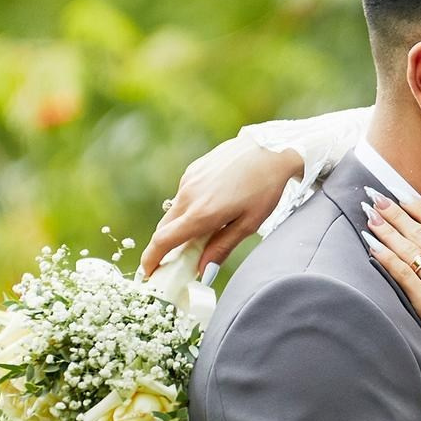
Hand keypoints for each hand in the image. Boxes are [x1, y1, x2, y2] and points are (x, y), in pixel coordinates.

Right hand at [140, 136, 303, 279]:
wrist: (271, 148)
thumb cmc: (265, 188)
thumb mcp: (248, 224)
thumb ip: (222, 248)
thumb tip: (203, 272)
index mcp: (201, 214)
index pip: (163, 241)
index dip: (151, 259)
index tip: (149, 273)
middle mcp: (189, 196)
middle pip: (164, 228)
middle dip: (164, 247)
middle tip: (178, 260)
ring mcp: (188, 180)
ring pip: (174, 212)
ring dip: (180, 226)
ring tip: (204, 232)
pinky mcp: (192, 171)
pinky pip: (183, 196)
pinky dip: (189, 208)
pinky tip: (212, 206)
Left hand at [360, 192, 420, 364]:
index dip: (418, 209)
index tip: (401, 198)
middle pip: (419, 232)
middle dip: (395, 214)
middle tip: (376, 200)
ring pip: (408, 249)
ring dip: (386, 231)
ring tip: (371, 218)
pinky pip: (401, 273)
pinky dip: (385, 258)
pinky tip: (373, 246)